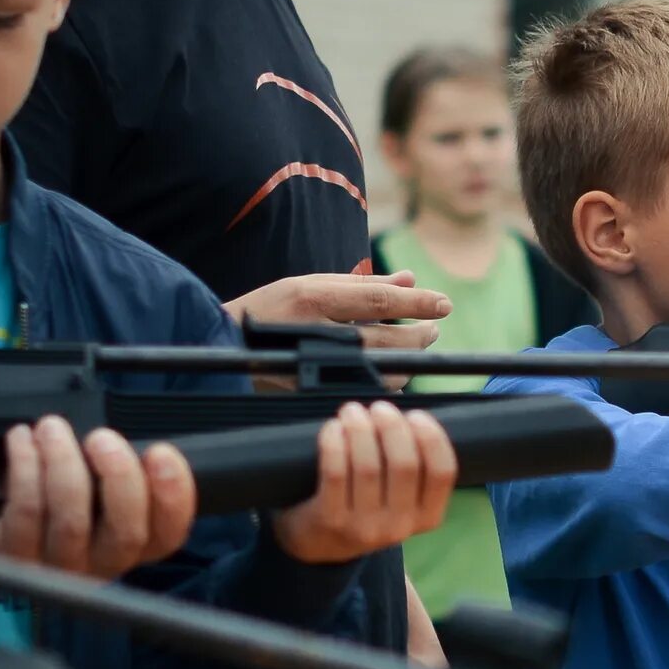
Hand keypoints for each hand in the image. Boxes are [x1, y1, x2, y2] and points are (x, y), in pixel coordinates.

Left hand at [0, 416, 197, 577]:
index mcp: (129, 545)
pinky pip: (25, 513)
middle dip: (119, 476)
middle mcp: (97, 565)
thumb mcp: (89, 487)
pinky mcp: (9, 557)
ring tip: (52, 428)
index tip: (161, 452)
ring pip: (71, 521)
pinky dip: (25, 467)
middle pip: (126, 532)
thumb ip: (115, 471)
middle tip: (102, 438)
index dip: (174, 495)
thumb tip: (125, 437)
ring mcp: (54, 567)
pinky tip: (21, 441)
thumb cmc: (47, 500)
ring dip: (63, 464)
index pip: (168, 534)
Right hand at [227, 271, 447, 388]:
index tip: (444, 304)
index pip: (377, 301)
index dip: (416, 303)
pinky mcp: (313, 390)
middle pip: (385, 341)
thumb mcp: (310, 283)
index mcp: (312, 299)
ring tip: (418, 344)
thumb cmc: (270, 308)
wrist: (223, 344)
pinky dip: (386, 380)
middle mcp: (313, 332)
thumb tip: (410, 278)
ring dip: (409, 360)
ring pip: (380, 372)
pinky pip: (364, 391)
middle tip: (433, 328)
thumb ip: (363, 284)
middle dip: (419, 336)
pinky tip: (394, 368)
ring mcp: (312, 365)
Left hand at [267, 401, 458, 562]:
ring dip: (360, 430)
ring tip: (352, 411)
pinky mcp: (331, 521)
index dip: (432, 437)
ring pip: (368, 467)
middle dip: (392, 427)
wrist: (320, 544)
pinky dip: (334, 444)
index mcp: (427, 516)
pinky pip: (335, 473)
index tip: (416, 415)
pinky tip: (333, 428)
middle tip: (379, 408)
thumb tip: (403, 410)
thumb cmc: (366, 506)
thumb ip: (411, 464)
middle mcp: (400, 526)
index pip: (443, 472)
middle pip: (405, 465)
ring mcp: (365, 527)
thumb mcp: (400, 498)